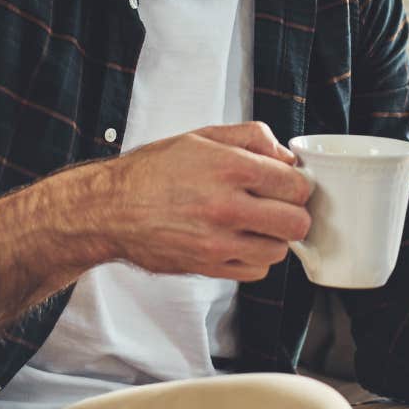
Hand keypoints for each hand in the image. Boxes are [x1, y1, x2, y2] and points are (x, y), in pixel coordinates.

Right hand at [97, 121, 312, 281]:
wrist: (110, 209)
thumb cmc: (152, 172)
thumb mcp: (201, 136)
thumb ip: (250, 137)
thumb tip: (285, 156)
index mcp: (230, 168)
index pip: (296, 185)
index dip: (298, 184)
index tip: (289, 185)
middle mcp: (227, 207)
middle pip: (296, 223)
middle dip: (293, 213)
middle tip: (280, 207)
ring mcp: (218, 242)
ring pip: (279, 250)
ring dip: (274, 238)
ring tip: (257, 225)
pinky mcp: (208, 267)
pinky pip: (255, 271)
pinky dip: (255, 259)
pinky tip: (240, 241)